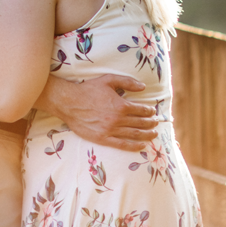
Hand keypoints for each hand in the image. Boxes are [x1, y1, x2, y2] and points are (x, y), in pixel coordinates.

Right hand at [41, 75, 158, 151]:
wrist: (69, 103)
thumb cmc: (88, 90)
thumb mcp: (108, 80)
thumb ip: (127, 82)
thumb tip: (143, 86)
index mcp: (120, 105)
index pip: (141, 110)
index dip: (149, 111)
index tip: (152, 112)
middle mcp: (117, 119)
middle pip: (140, 123)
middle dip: (151, 123)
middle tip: (156, 123)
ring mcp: (110, 130)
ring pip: (134, 134)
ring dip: (147, 135)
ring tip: (153, 134)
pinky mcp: (103, 138)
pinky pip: (122, 145)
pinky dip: (134, 146)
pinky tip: (141, 146)